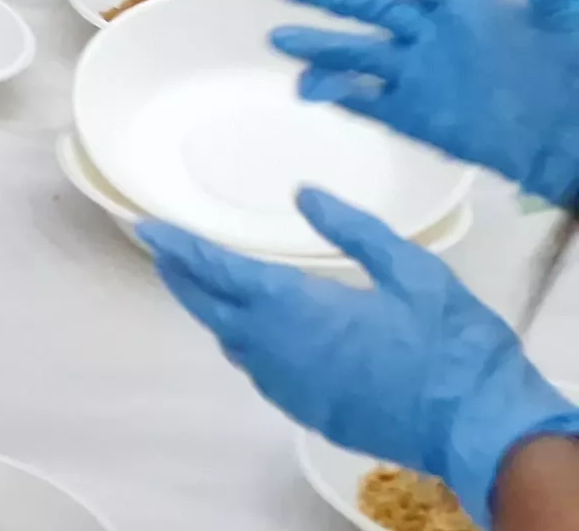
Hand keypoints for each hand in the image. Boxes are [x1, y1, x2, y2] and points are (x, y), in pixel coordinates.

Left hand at [146, 191, 578, 518]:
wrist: (478, 430)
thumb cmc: (451, 347)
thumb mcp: (414, 273)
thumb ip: (354, 230)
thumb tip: (306, 195)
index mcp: (296, 307)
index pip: (218, 271)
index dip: (180, 247)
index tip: (148, 228)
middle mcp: (276, 349)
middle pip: (210, 308)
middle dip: (183, 277)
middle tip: (162, 250)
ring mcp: (288, 386)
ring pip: (232, 342)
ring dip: (212, 311)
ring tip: (202, 283)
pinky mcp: (307, 410)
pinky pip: (260, 370)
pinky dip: (245, 343)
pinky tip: (255, 331)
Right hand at [271, 0, 578, 205]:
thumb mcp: (565, 2)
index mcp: (464, 0)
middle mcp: (433, 33)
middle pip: (361, 4)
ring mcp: (424, 77)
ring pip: (356, 53)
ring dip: (318, 45)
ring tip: (279, 38)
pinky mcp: (421, 120)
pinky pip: (368, 103)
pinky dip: (337, 94)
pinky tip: (308, 88)